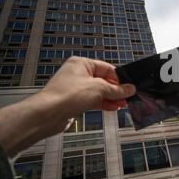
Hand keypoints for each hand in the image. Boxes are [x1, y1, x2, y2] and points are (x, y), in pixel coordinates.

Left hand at [0, 57, 135, 156]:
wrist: (47, 114)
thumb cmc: (67, 95)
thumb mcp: (98, 89)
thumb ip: (116, 89)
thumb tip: (130, 88)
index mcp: (82, 63)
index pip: (107, 68)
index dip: (120, 78)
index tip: (130, 86)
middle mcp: (78, 74)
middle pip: (103, 80)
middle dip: (116, 90)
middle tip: (128, 97)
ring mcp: (75, 88)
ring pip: (99, 92)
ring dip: (111, 98)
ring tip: (123, 104)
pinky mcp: (74, 101)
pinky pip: (93, 101)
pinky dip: (103, 104)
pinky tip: (113, 108)